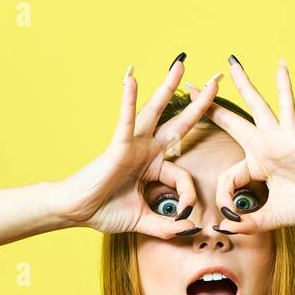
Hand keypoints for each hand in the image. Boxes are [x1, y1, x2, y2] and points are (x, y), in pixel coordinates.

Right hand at [51, 58, 222, 236]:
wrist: (78, 212)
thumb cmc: (105, 211)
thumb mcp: (144, 221)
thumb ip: (167, 226)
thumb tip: (190, 230)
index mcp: (154, 167)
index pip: (184, 176)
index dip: (188, 198)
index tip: (186, 216)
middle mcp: (146, 150)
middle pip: (178, 123)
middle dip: (199, 104)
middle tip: (216, 81)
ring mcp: (133, 144)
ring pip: (155, 112)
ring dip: (168, 86)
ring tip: (180, 64)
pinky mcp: (118, 145)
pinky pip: (126, 120)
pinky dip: (128, 100)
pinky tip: (131, 78)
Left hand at [191, 57, 294, 233]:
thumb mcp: (269, 219)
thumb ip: (246, 224)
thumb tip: (222, 227)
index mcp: (255, 167)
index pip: (227, 176)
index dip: (223, 197)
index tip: (229, 215)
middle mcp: (263, 148)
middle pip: (231, 122)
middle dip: (209, 106)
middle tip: (191, 87)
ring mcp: (277, 138)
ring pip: (255, 107)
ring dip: (243, 85)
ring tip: (231, 64)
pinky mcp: (292, 136)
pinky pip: (287, 108)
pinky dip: (285, 87)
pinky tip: (281, 67)